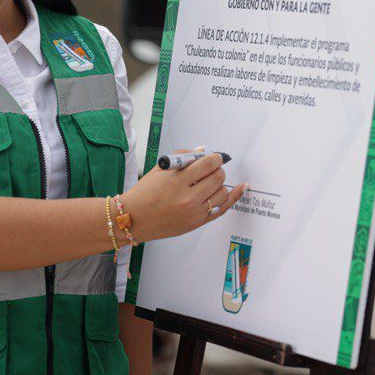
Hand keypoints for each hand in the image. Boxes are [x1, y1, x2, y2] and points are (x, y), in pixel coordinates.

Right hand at [121, 150, 246, 241]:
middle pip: (218, 177)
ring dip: (219, 183)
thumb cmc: (144, 193)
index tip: (213, 157)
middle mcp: (187, 198)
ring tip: (208, 182)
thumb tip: (203, 151)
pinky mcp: (197, 223)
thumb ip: (183, 157)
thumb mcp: (161, 169)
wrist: (133, 219)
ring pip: (222, 192)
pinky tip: (241, 188)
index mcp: (177, 181)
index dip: (214, 158)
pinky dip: (233, 197)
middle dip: (217, 169)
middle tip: (211, 168)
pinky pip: (222, 209)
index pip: (208, 164)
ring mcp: (194, 213)